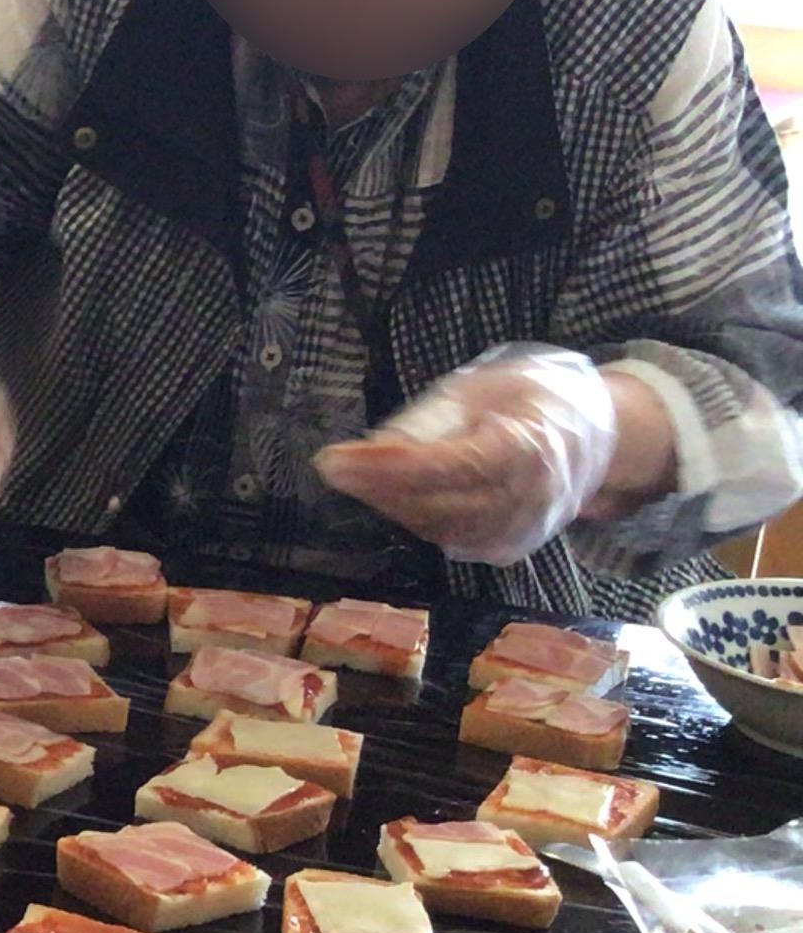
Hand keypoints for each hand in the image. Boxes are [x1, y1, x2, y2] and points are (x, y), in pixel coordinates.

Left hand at [312, 348, 664, 565]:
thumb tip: (379, 450)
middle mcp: (530, 497)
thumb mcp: (485, 386)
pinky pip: (449, 539)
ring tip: (356, 475)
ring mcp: (522, 529)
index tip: (336, 460)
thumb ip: (434, 418)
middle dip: (376, 487)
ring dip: (389, 504)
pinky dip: (414, 517)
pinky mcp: (509, 547)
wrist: (599, 435)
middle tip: (333, 466)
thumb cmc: (534, 400)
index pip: (449, 466)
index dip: (387, 468)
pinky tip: (391, 495)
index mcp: (530, 447)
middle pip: (436, 503)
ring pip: (436, 527)